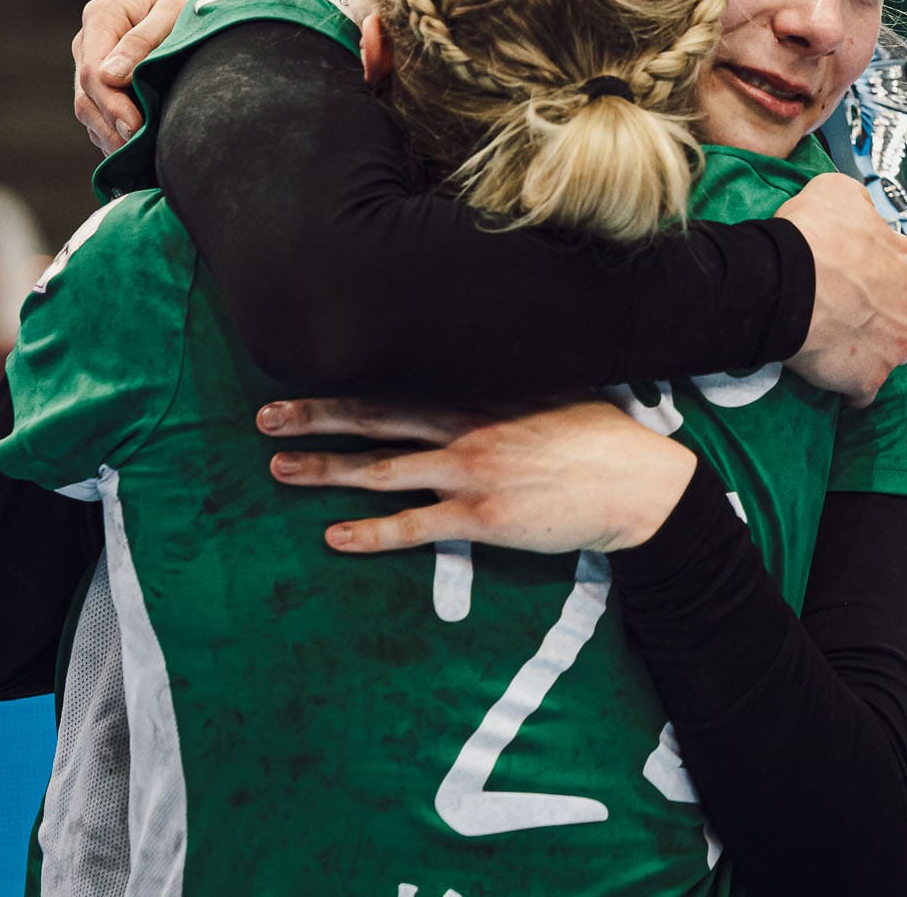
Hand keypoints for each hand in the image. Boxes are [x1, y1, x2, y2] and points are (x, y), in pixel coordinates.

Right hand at [72, 0, 195, 152]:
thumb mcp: (174, 12)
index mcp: (101, 16)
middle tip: (135, 149)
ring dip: (109, 135)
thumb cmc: (193, 6)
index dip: (111, 103)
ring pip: (88, 110)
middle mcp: (88, 42)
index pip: (94, 70)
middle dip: (110, 124)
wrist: (203, 8)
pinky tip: (133, 153)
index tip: (135, 125)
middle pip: (86, 94)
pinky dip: (113, 136)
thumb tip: (110, 77)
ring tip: (134, 157)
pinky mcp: (101, 86)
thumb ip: (143, 41)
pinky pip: (98, 118)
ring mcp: (91, 65)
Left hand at [260, 396, 697, 554]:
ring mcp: (473, 472)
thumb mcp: (556, 388)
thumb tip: (482, 368)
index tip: (307, 377)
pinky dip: (371, 533)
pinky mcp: (484, 517)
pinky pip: (415, 526)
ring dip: (326, 470)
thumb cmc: (603, 437)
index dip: (350, 381)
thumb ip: (511, 382)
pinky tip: (335, 537)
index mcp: (484, 393)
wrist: (640, 484)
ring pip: (382, 471)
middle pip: (376, 419)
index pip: (402, 384)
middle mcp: (469, 426)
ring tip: (280, 470)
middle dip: (316, 418)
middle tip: (266, 418)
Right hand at [776, 173, 906, 406]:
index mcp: (906, 259)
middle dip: (875, 312)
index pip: (897, 266)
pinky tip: (831, 376)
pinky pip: (863, 389)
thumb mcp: (837, 191)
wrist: (786, 284)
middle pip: (897, 311)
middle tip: (838, 309)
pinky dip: (850, 386)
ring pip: (888, 350)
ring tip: (834, 345)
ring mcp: (894, 345)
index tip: (847, 275)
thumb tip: (859, 211)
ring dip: (868, 349)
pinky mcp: (870, 379)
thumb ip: (858, 203)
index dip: (870, 270)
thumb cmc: (810, 234)